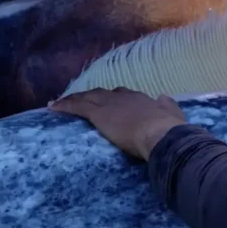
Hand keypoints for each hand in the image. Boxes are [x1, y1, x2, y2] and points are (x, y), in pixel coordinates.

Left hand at [50, 87, 186, 160]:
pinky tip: (53, 107)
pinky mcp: (98, 113)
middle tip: (83, 101)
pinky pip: (76, 106)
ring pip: (87, 97)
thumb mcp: (173, 114)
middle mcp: (124, 97)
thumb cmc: (169, 129)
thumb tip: (163, 97)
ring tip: (62, 103)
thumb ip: (168, 105)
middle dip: (92, 96)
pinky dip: (64, 105)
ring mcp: (110, 104)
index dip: (114, 98)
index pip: (123, 95)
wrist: (161, 134)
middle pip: (103, 93)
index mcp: (141, 99)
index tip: (109, 103)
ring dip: (74, 99)